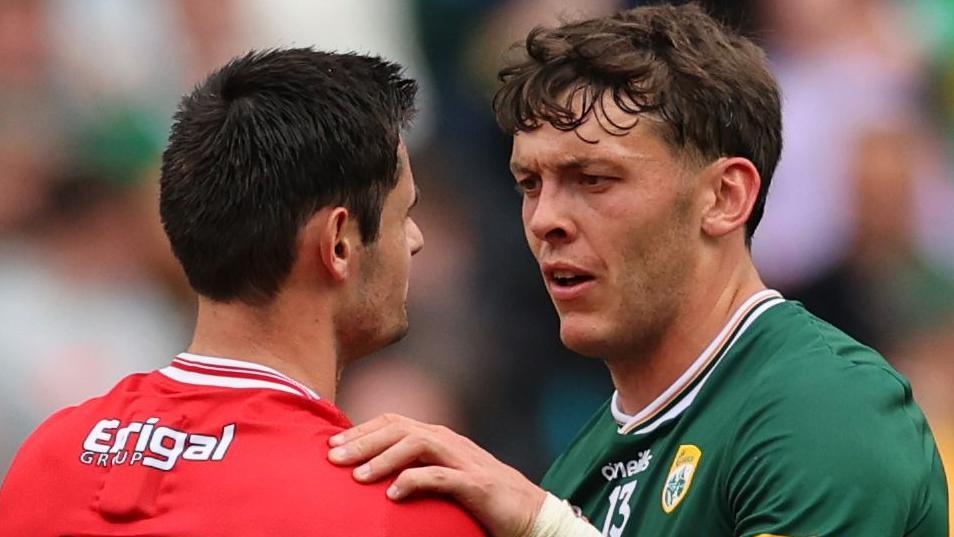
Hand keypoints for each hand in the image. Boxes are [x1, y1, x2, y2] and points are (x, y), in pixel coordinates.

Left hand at [327, 413, 546, 536]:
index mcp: (441, 439)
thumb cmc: (485, 500)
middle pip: (400, 428)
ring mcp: (465, 460)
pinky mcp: (477, 484)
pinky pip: (441, 477)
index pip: (395, 423)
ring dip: (384, 458)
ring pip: (417, 444)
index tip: (332, 445)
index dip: (362, 430)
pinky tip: (392, 495)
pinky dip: (413, 481)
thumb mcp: (447, 478)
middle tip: (332, 458)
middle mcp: (451, 442)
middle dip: (363, 441)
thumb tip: (377, 474)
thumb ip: (418, 469)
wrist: (533, 516)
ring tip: (357, 477)